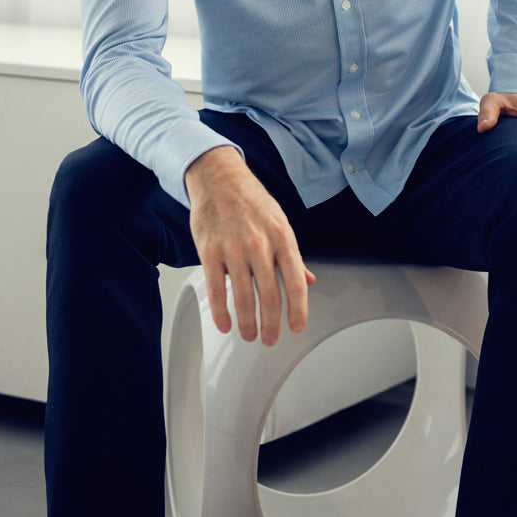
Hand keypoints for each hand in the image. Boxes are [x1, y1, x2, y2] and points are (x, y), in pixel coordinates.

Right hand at [184, 146, 314, 344]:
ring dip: (247, 323)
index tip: (297, 327)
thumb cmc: (252, 201)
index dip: (298, 309)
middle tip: (270, 339)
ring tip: (250, 335)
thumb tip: (307, 280)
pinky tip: (225, 323)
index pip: (296, 281)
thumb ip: (293, 255)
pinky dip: (221, 312)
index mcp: (282, 237)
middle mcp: (260, 244)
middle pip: (269, 295)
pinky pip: (215, 289)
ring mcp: (233, 248)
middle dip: (271, 324)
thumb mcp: (280, 222)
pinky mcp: (209, 251)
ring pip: (242, 297)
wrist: (219, 177)